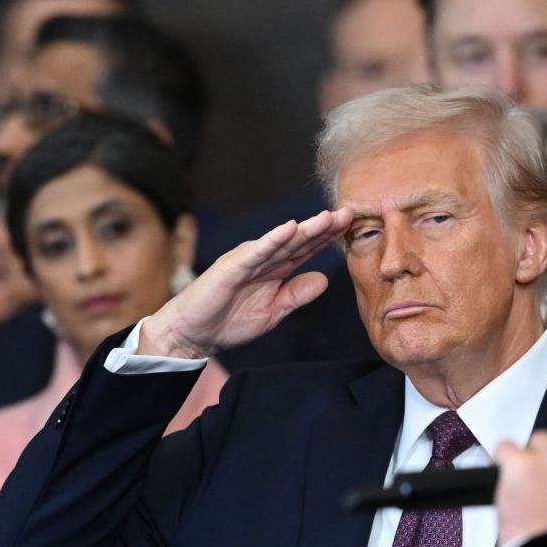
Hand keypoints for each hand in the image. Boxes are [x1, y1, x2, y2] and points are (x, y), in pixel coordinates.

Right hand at [135, 208, 353, 358]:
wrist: (194, 334)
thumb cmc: (228, 321)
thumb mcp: (273, 312)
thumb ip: (296, 295)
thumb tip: (324, 281)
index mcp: (274, 270)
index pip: (306, 250)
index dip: (328, 239)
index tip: (352, 227)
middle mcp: (263, 259)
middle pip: (298, 240)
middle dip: (323, 227)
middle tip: (348, 213)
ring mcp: (247, 260)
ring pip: (281, 242)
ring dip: (304, 229)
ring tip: (327, 218)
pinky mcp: (231, 267)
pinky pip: (256, 252)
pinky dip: (272, 240)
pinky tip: (289, 229)